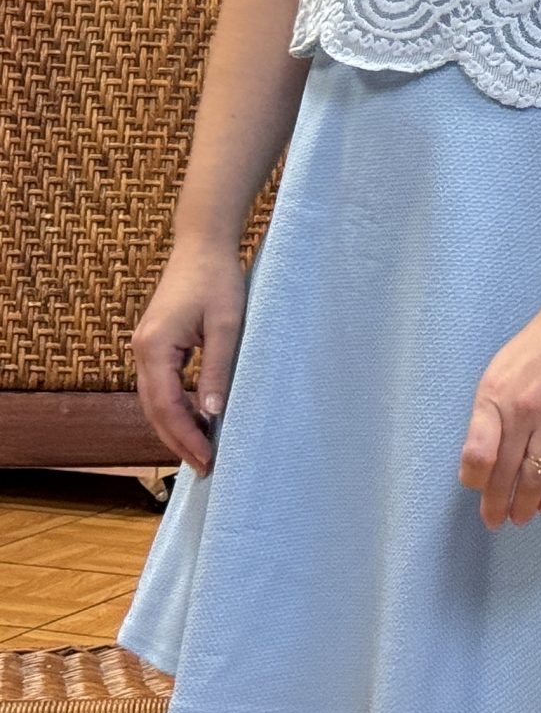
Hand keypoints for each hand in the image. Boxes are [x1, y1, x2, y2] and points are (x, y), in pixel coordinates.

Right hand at [132, 240, 245, 474]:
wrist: (202, 246)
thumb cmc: (217, 279)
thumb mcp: (226, 324)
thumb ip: (217, 368)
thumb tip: (213, 412)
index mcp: (154, 347)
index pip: (166, 406)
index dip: (185, 436)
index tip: (207, 458)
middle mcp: (141, 351)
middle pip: (154, 409)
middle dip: (177, 440)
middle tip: (204, 466)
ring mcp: (144, 348)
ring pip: (154, 401)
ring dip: (175, 427)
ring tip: (201, 451)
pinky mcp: (154, 344)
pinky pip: (160, 386)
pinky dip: (174, 407)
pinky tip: (195, 419)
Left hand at [457, 291, 540, 529]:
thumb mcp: (501, 369)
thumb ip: (490, 410)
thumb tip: (482, 456)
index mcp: (496, 396)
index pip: (477, 455)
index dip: (475, 481)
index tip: (477, 490)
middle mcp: (524, 410)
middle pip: (505, 473)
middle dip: (497, 505)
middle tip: (495, 521)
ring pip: (536, 478)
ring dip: (526, 506)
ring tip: (522, 518)